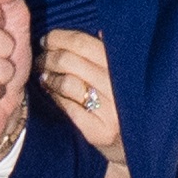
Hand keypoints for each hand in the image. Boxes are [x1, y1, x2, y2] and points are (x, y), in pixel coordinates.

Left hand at [38, 29, 125, 164]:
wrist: (136, 146)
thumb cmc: (125, 103)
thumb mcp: (125, 76)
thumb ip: (112, 54)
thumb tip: (101, 31)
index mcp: (126, 66)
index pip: (85, 43)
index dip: (60, 38)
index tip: (47, 39)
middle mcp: (120, 87)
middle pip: (70, 61)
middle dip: (49, 56)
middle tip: (41, 58)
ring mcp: (110, 111)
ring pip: (67, 82)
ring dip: (48, 76)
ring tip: (43, 74)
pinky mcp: (99, 131)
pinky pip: (67, 106)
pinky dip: (54, 96)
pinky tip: (50, 91)